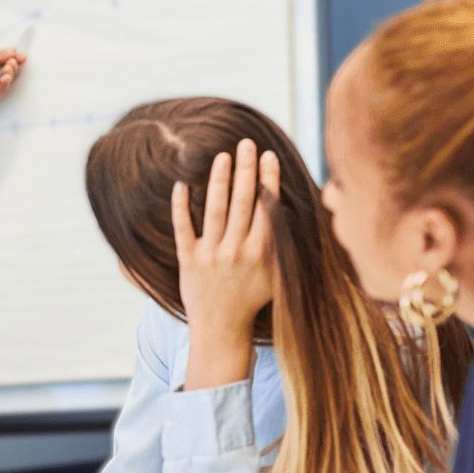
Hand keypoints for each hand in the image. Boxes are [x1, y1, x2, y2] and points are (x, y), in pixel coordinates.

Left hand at [0, 45, 24, 105]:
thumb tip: (12, 52)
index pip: (0, 61)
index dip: (11, 59)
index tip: (20, 57)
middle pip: (2, 72)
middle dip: (11, 66)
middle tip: (13, 62)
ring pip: (1, 82)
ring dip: (8, 75)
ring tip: (9, 68)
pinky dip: (3, 85)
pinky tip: (5, 78)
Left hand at [173, 140, 278, 390]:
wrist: (222, 329)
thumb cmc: (253, 300)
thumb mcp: (277, 275)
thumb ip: (283, 245)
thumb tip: (292, 211)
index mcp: (262, 253)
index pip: (266, 208)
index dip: (268, 180)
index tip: (269, 156)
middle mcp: (237, 251)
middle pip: (243, 202)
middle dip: (246, 170)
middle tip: (246, 143)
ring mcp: (211, 255)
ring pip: (215, 210)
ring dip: (220, 180)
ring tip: (222, 155)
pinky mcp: (188, 261)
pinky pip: (183, 229)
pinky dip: (182, 207)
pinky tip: (182, 184)